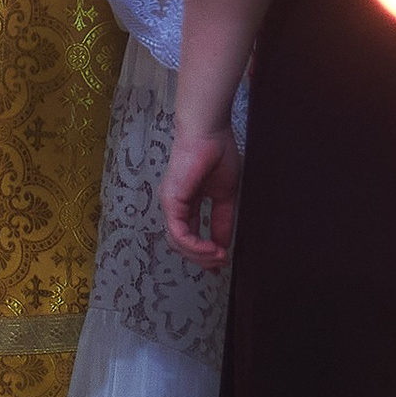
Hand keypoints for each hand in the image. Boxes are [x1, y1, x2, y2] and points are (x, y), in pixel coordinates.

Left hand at [161, 123, 242, 270]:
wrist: (209, 131)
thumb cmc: (217, 152)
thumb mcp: (225, 193)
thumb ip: (223, 219)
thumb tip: (224, 243)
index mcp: (187, 202)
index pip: (191, 235)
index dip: (204, 252)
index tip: (220, 264)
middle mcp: (175, 206)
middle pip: (182, 243)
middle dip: (202, 258)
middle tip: (220, 265)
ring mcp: (170, 205)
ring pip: (178, 243)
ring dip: (200, 255)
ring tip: (219, 257)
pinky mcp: (171, 202)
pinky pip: (180, 233)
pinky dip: (195, 245)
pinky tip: (211, 248)